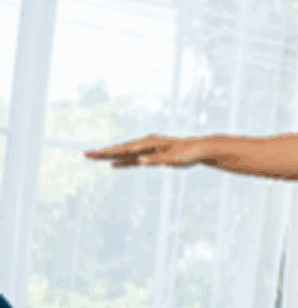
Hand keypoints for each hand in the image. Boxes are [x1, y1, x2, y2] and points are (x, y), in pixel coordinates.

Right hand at [85, 134, 210, 168]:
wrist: (199, 149)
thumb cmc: (188, 153)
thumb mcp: (172, 158)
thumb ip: (155, 160)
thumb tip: (139, 161)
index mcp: (149, 142)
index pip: (125, 148)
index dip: (109, 152)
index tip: (96, 153)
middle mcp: (146, 144)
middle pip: (121, 149)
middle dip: (104, 152)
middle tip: (87, 154)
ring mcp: (148, 149)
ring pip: (126, 154)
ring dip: (111, 157)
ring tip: (95, 158)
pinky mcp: (152, 156)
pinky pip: (134, 159)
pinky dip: (124, 162)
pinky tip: (115, 165)